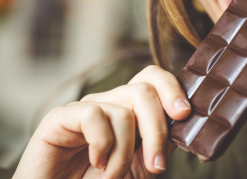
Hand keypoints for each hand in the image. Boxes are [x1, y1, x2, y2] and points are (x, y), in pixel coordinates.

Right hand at [13, 65, 190, 178]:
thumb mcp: (140, 166)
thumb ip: (160, 143)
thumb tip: (183, 122)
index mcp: (127, 109)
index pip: (152, 78)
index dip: (171, 88)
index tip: (184, 114)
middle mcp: (108, 103)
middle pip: (144, 90)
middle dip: (157, 130)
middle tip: (157, 165)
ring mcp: (85, 108)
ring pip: (124, 110)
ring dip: (125, 152)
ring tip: (113, 175)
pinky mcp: (60, 116)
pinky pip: (94, 116)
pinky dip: (102, 146)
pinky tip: (95, 163)